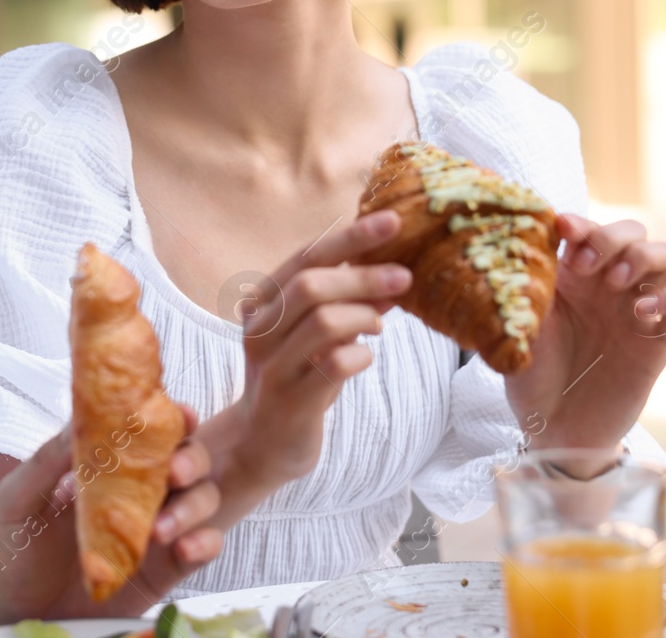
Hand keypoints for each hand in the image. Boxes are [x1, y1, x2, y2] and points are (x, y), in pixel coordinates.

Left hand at [0, 405, 221, 621]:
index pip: (150, 430)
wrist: (16, 610)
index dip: (172, 418)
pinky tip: (184, 548)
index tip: (180, 415)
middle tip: (173, 473)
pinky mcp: (165, 567)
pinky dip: (205, 542)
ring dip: (193, 506)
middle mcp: (140, 490)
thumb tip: (79, 422)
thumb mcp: (19, 498)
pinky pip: (204, 546)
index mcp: (109, 464)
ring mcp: (156, 528)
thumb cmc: (16, 546)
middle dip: (191, 459)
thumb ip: (47, 460)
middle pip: (189, 459)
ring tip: (161, 530)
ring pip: (203, 499)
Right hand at [196, 210, 410, 503]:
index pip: (306, 255)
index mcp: (262, 303)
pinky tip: (366, 357)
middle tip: (405, 275)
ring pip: (324, 322)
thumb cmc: (298, 377)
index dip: (350, 236)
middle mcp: (260, 330)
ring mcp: (272, 367)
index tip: (393, 221)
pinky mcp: (290, 401)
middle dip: (363, 276)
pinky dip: (361, 355)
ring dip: (365, 315)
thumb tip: (395, 272)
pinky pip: (334, 366)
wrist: (264, 444)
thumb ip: (347, 303)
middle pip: (311, 285)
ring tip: (381, 324)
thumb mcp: (317, 334)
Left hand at [507, 214, 665, 450]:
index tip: (563, 230)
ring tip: (615, 283)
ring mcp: (637, 308)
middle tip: (587, 265)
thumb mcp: (520, 327)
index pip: (585, 228)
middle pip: (633, 231)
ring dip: (644, 258)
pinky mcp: (661, 339)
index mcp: (570, 273)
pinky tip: (641, 313)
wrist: (555, 428)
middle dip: (612, 236)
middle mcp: (606, 284)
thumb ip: (527, 287)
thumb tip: (524, 244)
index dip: (579, 223)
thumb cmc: (531, 375)